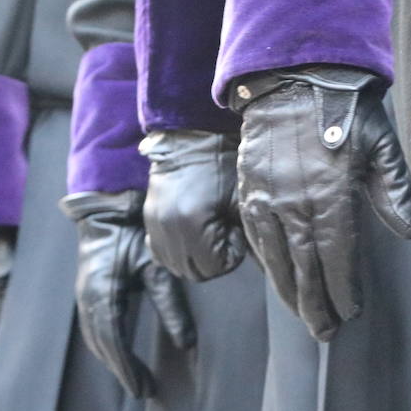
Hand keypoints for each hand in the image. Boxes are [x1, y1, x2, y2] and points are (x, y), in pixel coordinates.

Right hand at [61, 190, 194, 397]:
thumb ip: (171, 306)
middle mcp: (88, 298)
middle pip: (102, 345)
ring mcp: (83, 294)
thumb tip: (187, 344)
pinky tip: (119, 353)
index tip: (143, 390)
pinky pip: (92, 327)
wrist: (108, 205)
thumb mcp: (158, 267)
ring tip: (134, 378)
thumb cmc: (136, 232)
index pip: (114, 342)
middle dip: (122, 370)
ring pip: (94, 339)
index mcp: (104, 293)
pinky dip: (106, 345)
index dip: (128, 369)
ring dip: (113, 360)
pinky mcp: (86, 290)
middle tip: (144, 390)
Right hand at [140, 130, 246, 281]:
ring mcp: (153, 225)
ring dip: (195, 259)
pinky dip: (177, 252)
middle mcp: (167, 229)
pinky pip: (160, 253)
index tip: (234, 232)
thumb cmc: (222, 165)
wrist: (191, 138)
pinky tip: (192, 235)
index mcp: (191, 224)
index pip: (213, 268)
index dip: (231, 255)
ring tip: (209, 234)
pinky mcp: (148, 220)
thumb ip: (248, 234)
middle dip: (214, 261)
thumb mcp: (241, 200)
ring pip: (176, 266)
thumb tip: (262, 260)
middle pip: (193, 272)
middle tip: (224, 234)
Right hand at [230, 66, 410, 340]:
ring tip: (304, 317)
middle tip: (327, 334)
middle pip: (305, 268)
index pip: (338, 258)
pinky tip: (277, 278)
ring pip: (276, 259)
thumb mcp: (382, 145)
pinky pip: (256, 237)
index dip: (345, 290)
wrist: (295, 77)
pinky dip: (267, 263)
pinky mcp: (249, 189)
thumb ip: (394, 190)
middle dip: (317, 305)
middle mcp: (295, 204)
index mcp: (331, 196)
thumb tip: (408, 232)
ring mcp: (267, 198)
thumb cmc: (347, 111)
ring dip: (290, 293)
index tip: (352, 313)